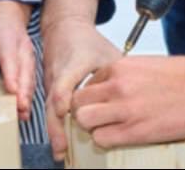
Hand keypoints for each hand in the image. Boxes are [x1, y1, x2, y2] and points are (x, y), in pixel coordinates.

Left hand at [0, 0, 35, 121]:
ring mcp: (29, 58)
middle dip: (23, 92)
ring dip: (27, 97)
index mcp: (9, 38)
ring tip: (23, 115)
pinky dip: (28, 96)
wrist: (9, 15)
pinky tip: (24, 111)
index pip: (10, 58)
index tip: (12, 90)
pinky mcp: (30, 66)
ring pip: (30, 79)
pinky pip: (30, 82)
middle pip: (25, 72)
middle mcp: (23, 49)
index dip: (12, 75)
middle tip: (20, 109)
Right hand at [41, 0, 120, 160]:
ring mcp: (51, 85)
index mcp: (72, 64)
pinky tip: (62, 145)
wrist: (64, 30)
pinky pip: (51, 112)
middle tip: (63, 148)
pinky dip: (55, 128)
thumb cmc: (87, 42)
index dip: (62, 98)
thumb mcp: (106, 54)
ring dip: (55, 132)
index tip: (65, 110)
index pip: (63, 83)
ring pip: (49, 112)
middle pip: (52, 105)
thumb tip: (135, 95)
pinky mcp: (49, 92)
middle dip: (57, 127)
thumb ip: (117, 74)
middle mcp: (57, 76)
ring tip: (61, 153)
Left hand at [71, 55, 184, 148]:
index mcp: (121, 67)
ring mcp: (125, 109)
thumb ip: (127, 75)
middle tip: (99, 117)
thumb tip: (113, 87)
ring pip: (85, 120)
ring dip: (94, 126)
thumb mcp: (148, 65)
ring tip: (109, 127)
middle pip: (79, 102)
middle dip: (86, 110)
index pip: (87, 83)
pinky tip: (121, 136)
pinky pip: (103, 138)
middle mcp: (118, 86)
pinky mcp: (135, 131)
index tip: (102, 103)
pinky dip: (107, 139)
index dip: (94, 96)